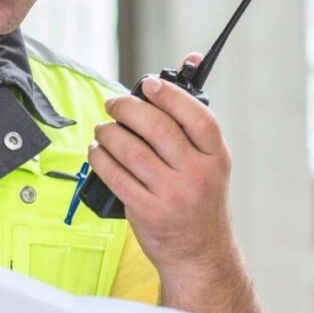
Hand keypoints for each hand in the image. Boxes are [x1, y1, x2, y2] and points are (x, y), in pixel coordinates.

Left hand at [90, 53, 234, 272]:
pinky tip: (97, 152)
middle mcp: (197, 175)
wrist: (200, 253)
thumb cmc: (200, 201)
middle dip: (129, 109)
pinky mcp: (147, 212)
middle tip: (114, 104)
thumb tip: (192, 59)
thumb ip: (193, 120)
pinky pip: (116, 177)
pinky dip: (100, 159)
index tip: (148, 85)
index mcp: (216, 158)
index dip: (171, 96)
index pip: (197, 118)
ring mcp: (173, 196)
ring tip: (103, 128)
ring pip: (132, 151)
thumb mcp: (209, 162)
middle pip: (159, 129)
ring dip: (110, 133)